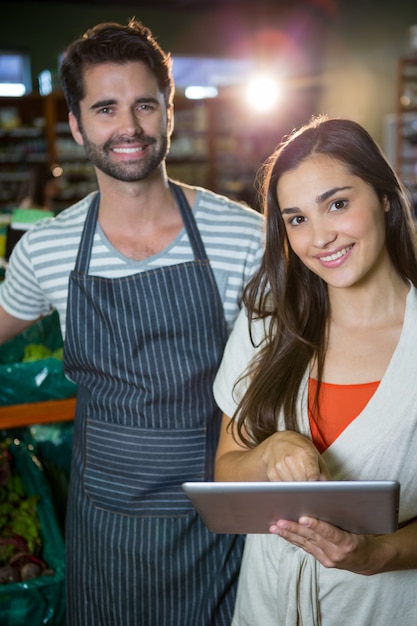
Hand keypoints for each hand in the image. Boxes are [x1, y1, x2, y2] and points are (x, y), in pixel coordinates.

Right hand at [259, 430, 329, 481]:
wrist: (278, 442)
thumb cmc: (300, 450)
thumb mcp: (316, 456)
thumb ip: (324, 473)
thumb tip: (327, 488)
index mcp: (305, 452)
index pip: (310, 471)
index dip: (313, 478)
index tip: (314, 484)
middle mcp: (290, 458)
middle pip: (302, 483)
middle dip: (307, 486)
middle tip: (308, 482)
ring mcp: (279, 466)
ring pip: (292, 487)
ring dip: (296, 486)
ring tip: (297, 476)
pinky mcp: (271, 473)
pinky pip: (283, 487)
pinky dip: (287, 486)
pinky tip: (288, 477)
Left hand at [269, 516, 384, 574]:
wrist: (370, 559)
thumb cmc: (365, 535)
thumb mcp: (358, 524)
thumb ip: (343, 515)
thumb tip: (325, 498)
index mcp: (348, 542)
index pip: (329, 532)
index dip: (315, 525)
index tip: (303, 518)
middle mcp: (337, 554)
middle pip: (312, 538)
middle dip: (294, 529)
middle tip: (279, 521)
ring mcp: (329, 560)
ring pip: (305, 544)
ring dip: (289, 535)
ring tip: (275, 527)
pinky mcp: (324, 562)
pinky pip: (307, 548)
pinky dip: (294, 540)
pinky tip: (283, 534)